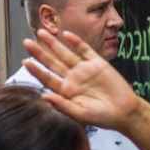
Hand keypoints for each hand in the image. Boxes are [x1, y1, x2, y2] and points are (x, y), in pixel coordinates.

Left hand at [23, 26, 144, 131]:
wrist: (125, 112)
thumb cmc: (102, 117)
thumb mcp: (80, 114)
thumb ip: (62, 105)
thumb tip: (43, 97)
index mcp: (66, 91)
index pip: (47, 78)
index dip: (36, 70)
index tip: (25, 62)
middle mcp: (72, 78)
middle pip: (52, 63)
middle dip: (40, 53)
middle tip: (26, 42)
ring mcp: (84, 70)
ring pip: (65, 54)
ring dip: (54, 44)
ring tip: (42, 33)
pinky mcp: (98, 63)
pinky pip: (85, 50)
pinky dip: (76, 42)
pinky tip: (66, 35)